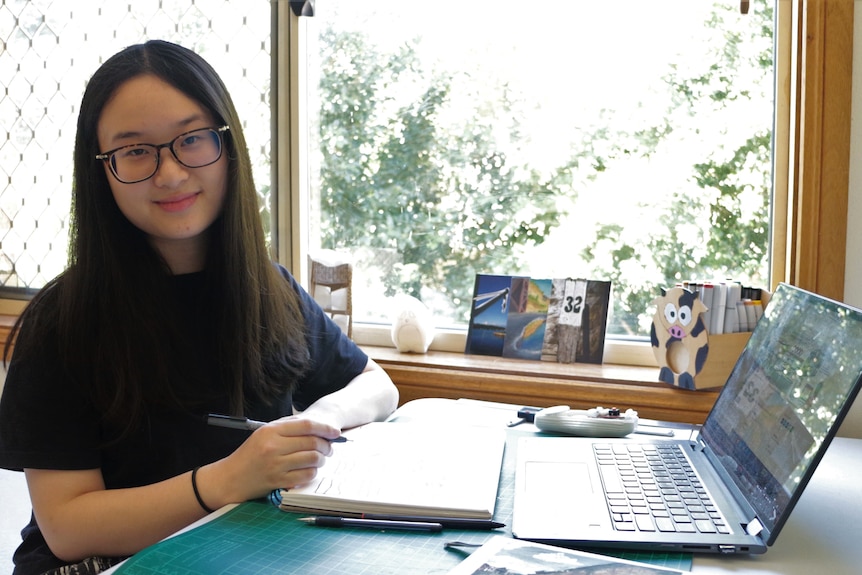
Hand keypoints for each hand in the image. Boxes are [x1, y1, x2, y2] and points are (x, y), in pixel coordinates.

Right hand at [201, 417, 341, 505]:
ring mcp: (276, 465)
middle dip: (326, 445)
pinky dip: (312, 472)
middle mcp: (273, 447)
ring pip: (312, 459)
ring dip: (321, 459)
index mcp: (271, 431)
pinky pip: (305, 476)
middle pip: (312, 442)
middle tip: (329, 448)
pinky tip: (310, 470)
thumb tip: (316, 426)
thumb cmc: (250, 454)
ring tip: (320, 459)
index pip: (306, 425)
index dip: (325, 428)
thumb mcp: (264, 433)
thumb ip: (288, 426)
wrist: (230, 478)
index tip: (336, 432)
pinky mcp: (278, 481)